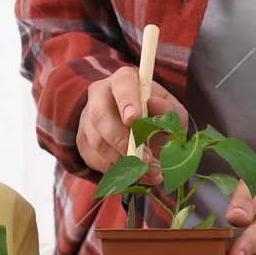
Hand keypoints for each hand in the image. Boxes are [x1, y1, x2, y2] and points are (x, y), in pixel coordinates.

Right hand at [77, 66, 190, 184]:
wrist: (145, 133)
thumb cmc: (159, 118)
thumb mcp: (173, 112)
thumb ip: (168, 109)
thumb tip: (155, 105)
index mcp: (124, 80)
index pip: (122, 84)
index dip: (127, 100)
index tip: (134, 118)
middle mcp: (100, 94)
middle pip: (100, 115)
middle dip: (122, 140)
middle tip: (144, 157)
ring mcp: (87, 118)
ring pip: (96, 141)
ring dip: (123, 160)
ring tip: (149, 170)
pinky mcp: (83, 140)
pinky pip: (93, 158)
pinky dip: (116, 170)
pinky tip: (137, 174)